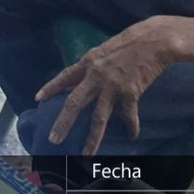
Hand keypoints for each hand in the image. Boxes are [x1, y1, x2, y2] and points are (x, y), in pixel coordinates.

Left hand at [35, 16, 184, 154]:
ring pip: (98, 118)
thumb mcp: (107, 48)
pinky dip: (130, 126)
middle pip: (74, 103)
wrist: (154, 40)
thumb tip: (89, 75)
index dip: (51, 88)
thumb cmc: (133, 40)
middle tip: (54, 139)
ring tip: (86, 153)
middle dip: (63, 122)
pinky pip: (127, 116)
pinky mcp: (129, 94)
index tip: (38, 99)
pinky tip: (132, 134)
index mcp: (89, 61)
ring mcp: (111, 86)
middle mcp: (96, 76)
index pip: (65, 76)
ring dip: (93, 138)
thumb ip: (96, 63)